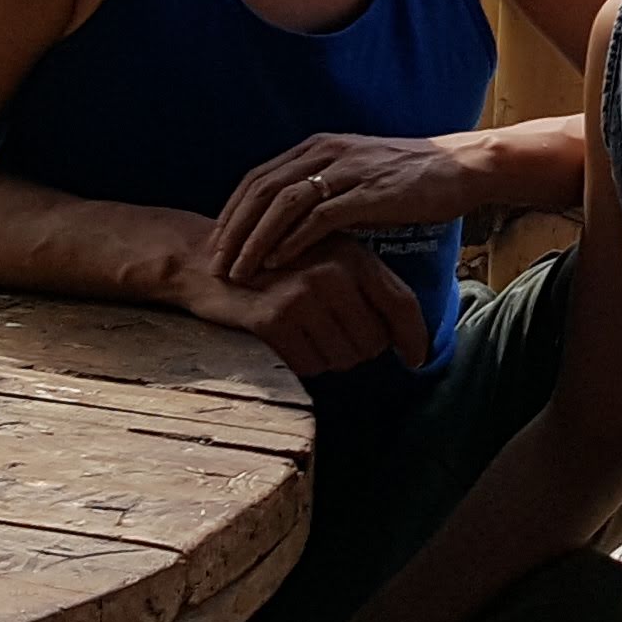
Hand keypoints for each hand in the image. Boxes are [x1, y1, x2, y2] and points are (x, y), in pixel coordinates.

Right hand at [176, 239, 432, 374]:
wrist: (205, 262)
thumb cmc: (273, 266)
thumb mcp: (324, 260)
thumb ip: (364, 287)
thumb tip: (403, 336)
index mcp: (353, 256)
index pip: (402, 304)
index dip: (414, 338)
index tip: (416, 360)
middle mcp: (334, 273)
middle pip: (373, 342)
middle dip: (357, 351)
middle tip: (329, 337)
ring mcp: (304, 295)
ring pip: (342, 359)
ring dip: (328, 359)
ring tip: (304, 334)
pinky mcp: (274, 319)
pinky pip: (308, 365)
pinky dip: (301, 363)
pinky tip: (284, 340)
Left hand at [211, 131, 479, 284]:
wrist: (459, 168)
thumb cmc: (409, 179)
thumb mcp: (356, 176)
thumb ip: (323, 191)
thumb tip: (290, 224)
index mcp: (319, 147)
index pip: (259, 178)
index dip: (232, 212)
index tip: (217, 245)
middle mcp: (326, 153)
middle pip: (261, 190)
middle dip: (233, 230)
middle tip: (216, 264)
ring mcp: (346, 171)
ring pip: (283, 204)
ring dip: (255, 240)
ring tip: (240, 271)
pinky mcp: (367, 193)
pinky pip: (318, 218)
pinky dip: (292, 241)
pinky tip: (277, 264)